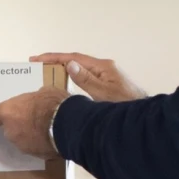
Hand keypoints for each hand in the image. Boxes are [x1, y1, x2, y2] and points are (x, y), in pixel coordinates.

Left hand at [0, 87, 67, 158]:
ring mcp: (23, 146)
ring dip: (29, 134)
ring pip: (22, 139)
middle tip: (31, 117)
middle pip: (9, 129)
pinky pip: (35, 147)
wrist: (70, 125)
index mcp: (8, 113)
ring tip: (45, 127)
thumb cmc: (53, 103)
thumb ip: (32, 99)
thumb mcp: (41, 93)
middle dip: (18, 125)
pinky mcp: (36, 155)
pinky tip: (51, 136)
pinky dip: (40, 143)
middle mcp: (11, 132)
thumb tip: (35, 101)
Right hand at [31, 53, 145, 102]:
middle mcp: (105, 68)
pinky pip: (85, 76)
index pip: (74, 58)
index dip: (54, 57)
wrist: (142, 120)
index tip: (37, 58)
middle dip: (56, 61)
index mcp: (103, 67)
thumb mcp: (102, 94)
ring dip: (63, 68)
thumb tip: (70, 64)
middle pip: (76, 60)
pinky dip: (72, 76)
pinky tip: (65, 80)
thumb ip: (86, 80)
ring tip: (46, 71)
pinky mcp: (107, 85)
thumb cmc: (125, 106)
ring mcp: (107, 76)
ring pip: (80, 68)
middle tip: (37, 64)